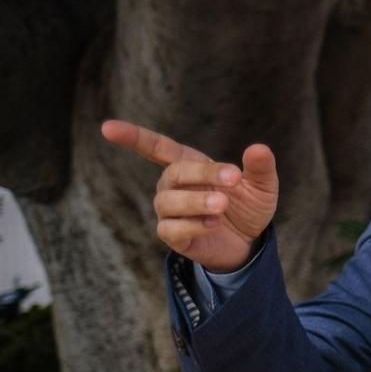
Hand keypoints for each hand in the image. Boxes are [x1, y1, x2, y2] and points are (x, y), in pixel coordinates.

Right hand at [101, 120, 278, 271]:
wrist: (250, 243)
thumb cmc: (247, 207)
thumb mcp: (261, 186)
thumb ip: (259, 168)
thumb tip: (259, 149)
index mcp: (189, 166)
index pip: (156, 147)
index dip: (133, 137)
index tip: (107, 127)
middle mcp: (172, 186)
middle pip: (174, 173)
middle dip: (203, 174)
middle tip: (233, 178)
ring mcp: (169, 212)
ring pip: (168, 202)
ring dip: (197, 202)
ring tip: (223, 205)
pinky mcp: (173, 236)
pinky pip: (171, 229)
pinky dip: (193, 226)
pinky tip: (214, 224)